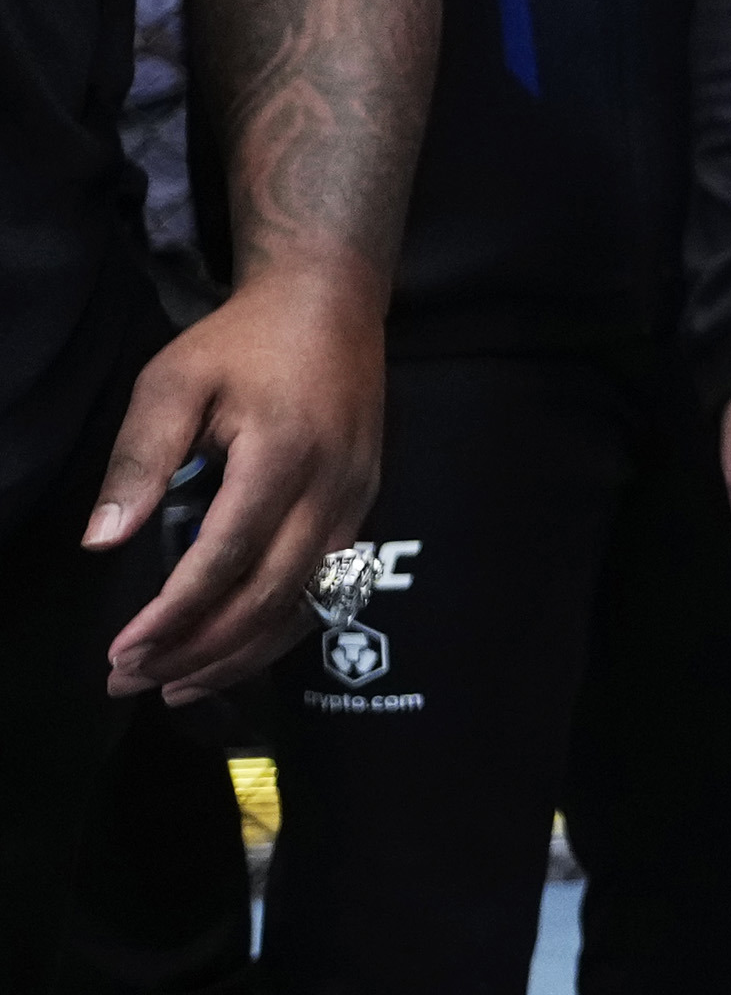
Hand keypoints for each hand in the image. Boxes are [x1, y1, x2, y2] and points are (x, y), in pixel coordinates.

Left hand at [89, 262, 388, 700]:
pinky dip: (275, 632)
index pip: (224, 559)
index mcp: (282, 457)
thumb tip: (103, 542)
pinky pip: (324, 590)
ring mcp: (356, 504)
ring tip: (175, 688)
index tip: (121, 652)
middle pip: (267, 598)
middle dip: (197, 651)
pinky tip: (232, 653)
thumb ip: (139, 460)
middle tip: (132, 683)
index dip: (173, 616)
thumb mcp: (172, 382)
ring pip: (302, 605)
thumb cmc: (242, 342)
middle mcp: (332, 491)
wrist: (332, 306)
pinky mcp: (363, 510)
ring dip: (237, 656)